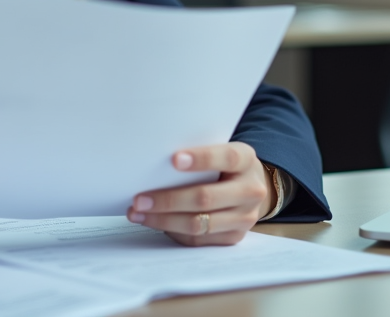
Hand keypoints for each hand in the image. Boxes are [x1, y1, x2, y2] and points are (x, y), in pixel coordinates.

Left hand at [126, 142, 273, 246]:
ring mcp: (244, 217)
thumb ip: (197, 154)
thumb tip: (155, 164)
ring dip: (163, 219)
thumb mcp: (220, 150)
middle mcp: (251, 190)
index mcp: (247, 160)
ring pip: (199, 223)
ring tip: (138, 213)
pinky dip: (172, 231)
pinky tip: (154, 222)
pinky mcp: (233, 237)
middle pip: (206, 197)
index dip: (202, 159)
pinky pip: (198, 239)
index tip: (174, 160)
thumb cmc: (223, 165)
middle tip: (140, 199)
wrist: (250, 187)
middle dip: (168, 199)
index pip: (227, 158)